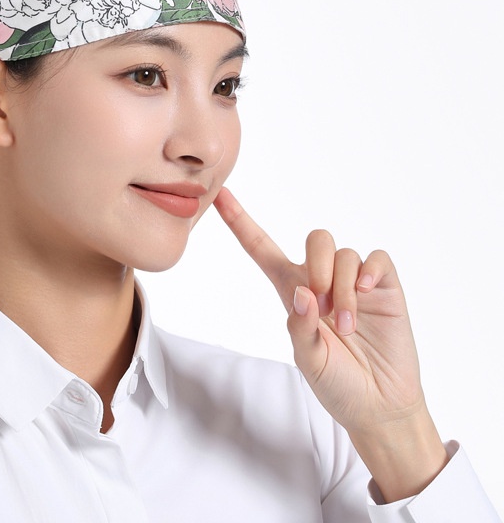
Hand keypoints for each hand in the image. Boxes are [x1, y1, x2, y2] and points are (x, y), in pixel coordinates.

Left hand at [213, 187, 447, 500]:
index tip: (218, 195)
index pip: (262, 247)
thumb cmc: (337, 383)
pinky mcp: (385, 288)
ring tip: (346, 326)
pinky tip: (367, 294)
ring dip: (343, 289)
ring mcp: (356, 282)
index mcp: (293, 290)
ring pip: (346, 253)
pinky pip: (377, 258)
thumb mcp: (309, 362)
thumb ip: (300, 328)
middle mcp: (324, 279)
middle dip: (319, 267)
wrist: (380, 407)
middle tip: (322, 307)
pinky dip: (370, 271)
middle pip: (317, 239)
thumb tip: (302, 292)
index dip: (240, 221)